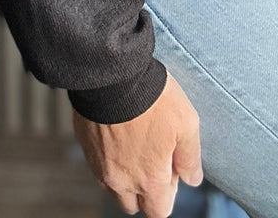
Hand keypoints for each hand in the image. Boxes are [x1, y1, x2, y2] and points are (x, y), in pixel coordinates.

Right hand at [72, 70, 203, 216]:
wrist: (113, 74)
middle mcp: (121, 180)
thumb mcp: (186, 124)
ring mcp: (100, 165)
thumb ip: (190, 158)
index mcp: (149, 180)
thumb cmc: (153, 98)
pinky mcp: (85, 146)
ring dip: (124, 177)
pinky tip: (118, 133)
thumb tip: (192, 179)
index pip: (159, 211)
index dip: (168, 194)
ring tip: (135, 145)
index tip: (170, 168)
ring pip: (113, 188)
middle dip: (144, 191)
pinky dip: (108, 158)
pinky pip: (97, 165)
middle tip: (153, 157)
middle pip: (133, 205)